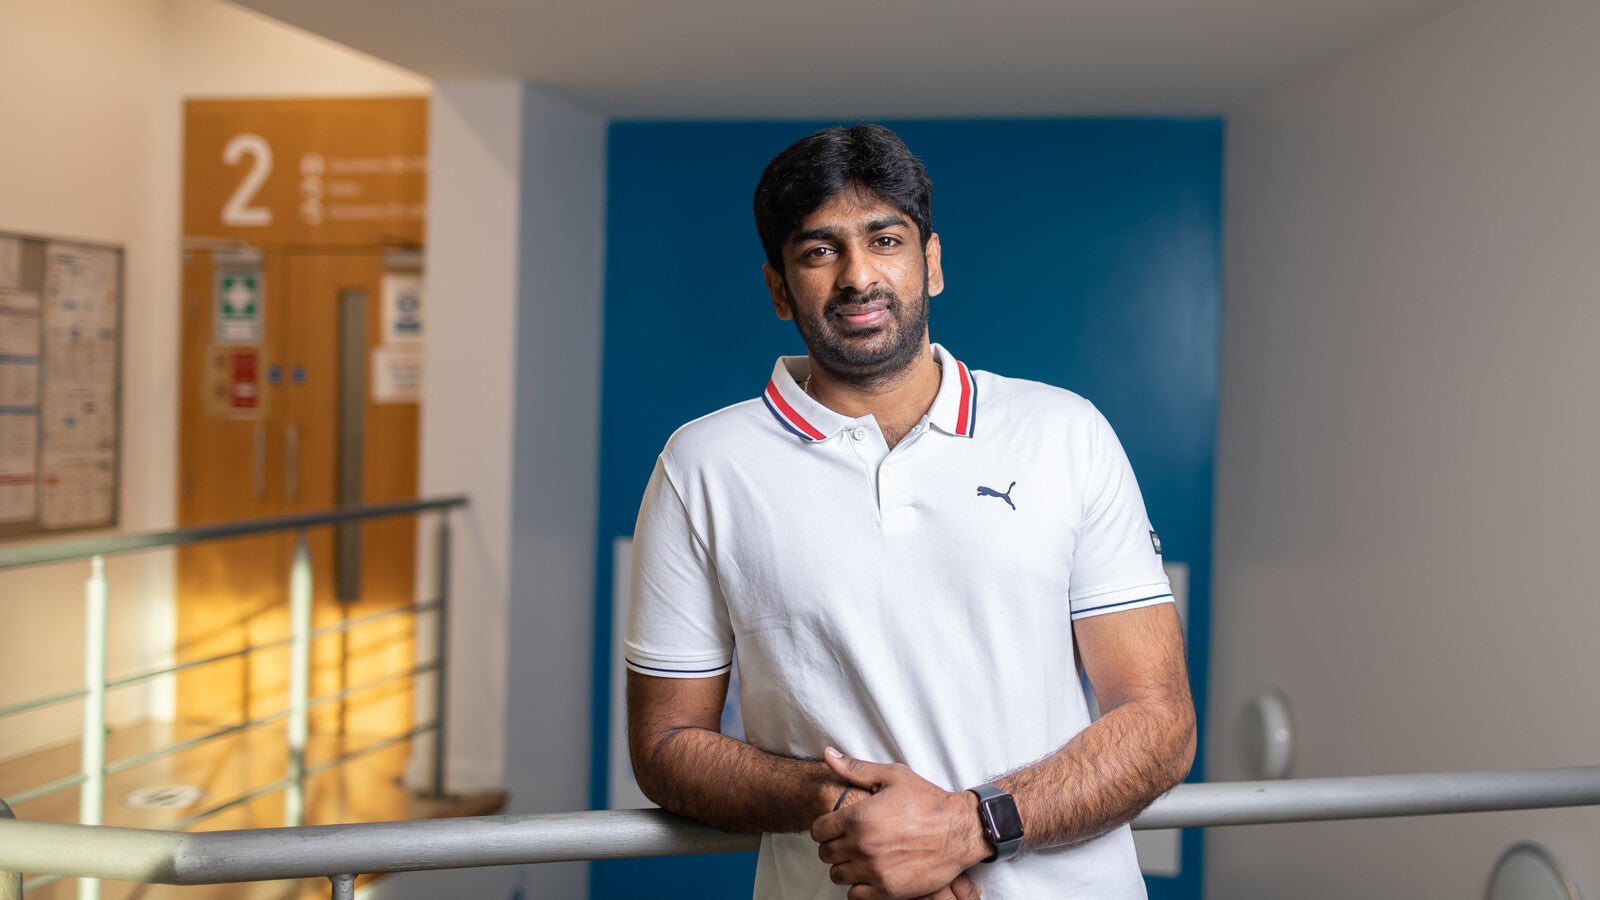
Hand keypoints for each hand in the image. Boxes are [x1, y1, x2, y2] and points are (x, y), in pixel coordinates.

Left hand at [810, 748, 989, 899]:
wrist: (959, 830)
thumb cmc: (927, 801)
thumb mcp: (892, 776)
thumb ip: (856, 768)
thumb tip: (828, 754)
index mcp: (859, 817)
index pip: (818, 830)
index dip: (825, 828)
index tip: (837, 828)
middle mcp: (862, 845)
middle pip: (825, 854)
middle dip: (834, 847)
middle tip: (850, 842)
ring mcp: (874, 870)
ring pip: (837, 875)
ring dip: (845, 867)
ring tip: (861, 858)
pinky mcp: (887, 890)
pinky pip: (854, 895)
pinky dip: (858, 887)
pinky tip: (870, 874)